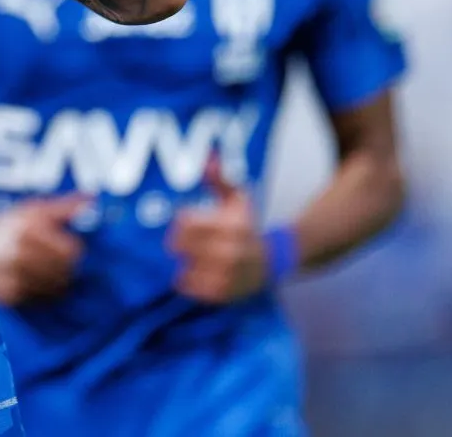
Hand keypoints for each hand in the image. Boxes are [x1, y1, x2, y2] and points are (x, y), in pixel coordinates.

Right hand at [0, 192, 92, 307]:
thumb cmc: (10, 227)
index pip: (72, 252)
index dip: (72, 249)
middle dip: (65, 268)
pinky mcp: (7, 295)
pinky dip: (39, 293)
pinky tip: (30, 281)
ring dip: (54, 283)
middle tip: (54, 261)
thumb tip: (93, 199)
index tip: (65, 246)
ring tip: (42, 271)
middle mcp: (19, 253)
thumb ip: (65, 207)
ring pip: (54, 290)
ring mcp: (12, 276)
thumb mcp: (34, 210)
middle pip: (65, 272)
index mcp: (28, 228)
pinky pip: (39, 300)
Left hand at [165, 161, 269, 304]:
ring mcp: (229, 274)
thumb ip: (220, 179)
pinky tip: (194, 272)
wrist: (273, 261)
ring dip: (185, 262)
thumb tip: (208, 159)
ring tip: (191, 257)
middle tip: (180, 242)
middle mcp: (233, 251)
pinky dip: (188, 281)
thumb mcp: (238, 199)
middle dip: (179, 242)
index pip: (188, 222)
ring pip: (187, 268)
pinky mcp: (226, 293)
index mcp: (234, 225)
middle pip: (184, 246)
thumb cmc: (247, 225)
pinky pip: (193, 289)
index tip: (185, 221)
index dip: (182, 221)